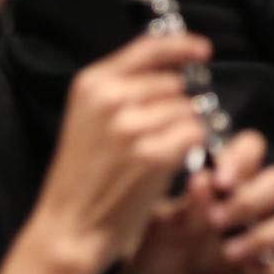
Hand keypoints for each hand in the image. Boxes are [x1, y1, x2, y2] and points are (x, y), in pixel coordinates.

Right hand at [0, 34, 214, 273]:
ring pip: (189, 109)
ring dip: (185, 128)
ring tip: (158, 152)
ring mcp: (131, 126)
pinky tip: (168, 162)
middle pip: (175, 83)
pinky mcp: (152, 154)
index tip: (204, 50)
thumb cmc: (84, 175)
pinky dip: (191, 147)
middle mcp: (110, 98)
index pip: (149, 46)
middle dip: (178, 105)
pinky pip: (195, 134)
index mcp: (92, 83)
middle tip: (159, 134)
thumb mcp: (90, 117)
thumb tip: (174, 66)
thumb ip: (124, 87)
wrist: (69, 228)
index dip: (183, 45)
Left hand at [112, 131, 273, 273]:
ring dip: (267, 234)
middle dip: (252, 199)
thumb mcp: (162, 233)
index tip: (220, 180)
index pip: (251, 150)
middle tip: (216, 221)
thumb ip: (185, 207)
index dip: (243, 158)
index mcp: (225, 186)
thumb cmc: (156, 263)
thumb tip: (203, 177)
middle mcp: (250, 209)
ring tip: (228, 255)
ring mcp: (264, 243)